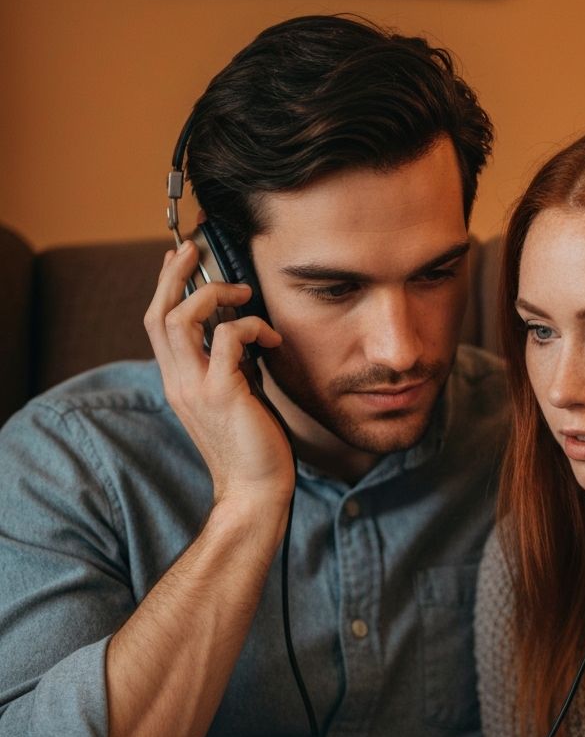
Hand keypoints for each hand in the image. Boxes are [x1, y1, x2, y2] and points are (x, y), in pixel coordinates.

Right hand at [144, 241, 293, 512]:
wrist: (255, 491)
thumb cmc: (254, 446)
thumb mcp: (236, 396)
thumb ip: (231, 365)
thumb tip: (244, 333)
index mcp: (179, 381)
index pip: (158, 324)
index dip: (165, 287)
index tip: (178, 258)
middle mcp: (178, 381)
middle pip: (158, 313)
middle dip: (174, 273)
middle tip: (195, 245)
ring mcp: (195, 387)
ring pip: (181, 319)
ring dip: (211, 293)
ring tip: (242, 289)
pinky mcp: (222, 394)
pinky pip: (229, 338)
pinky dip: (251, 326)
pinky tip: (274, 337)